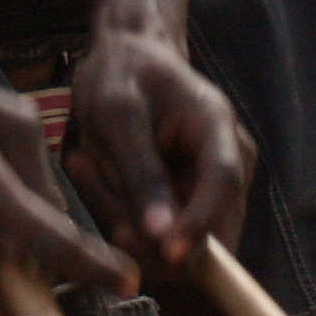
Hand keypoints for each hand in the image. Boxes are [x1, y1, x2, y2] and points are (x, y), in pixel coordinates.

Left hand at [61, 28, 252, 279]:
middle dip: (157, 236)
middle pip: (212, 225)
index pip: (224, 183)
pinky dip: (130, 222)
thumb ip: (141, 173)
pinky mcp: (191, 201)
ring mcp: (212, 183)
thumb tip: (161, 236)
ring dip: (134, 226)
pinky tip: (99, 181)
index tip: (169, 255)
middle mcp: (229, 160)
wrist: (127, 60)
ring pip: (184, 239)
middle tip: (101, 205)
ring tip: (87, 170)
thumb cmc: (121, 75)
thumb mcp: (118, 114)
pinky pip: (164, 234)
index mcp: (217, 126)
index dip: (201, 224)